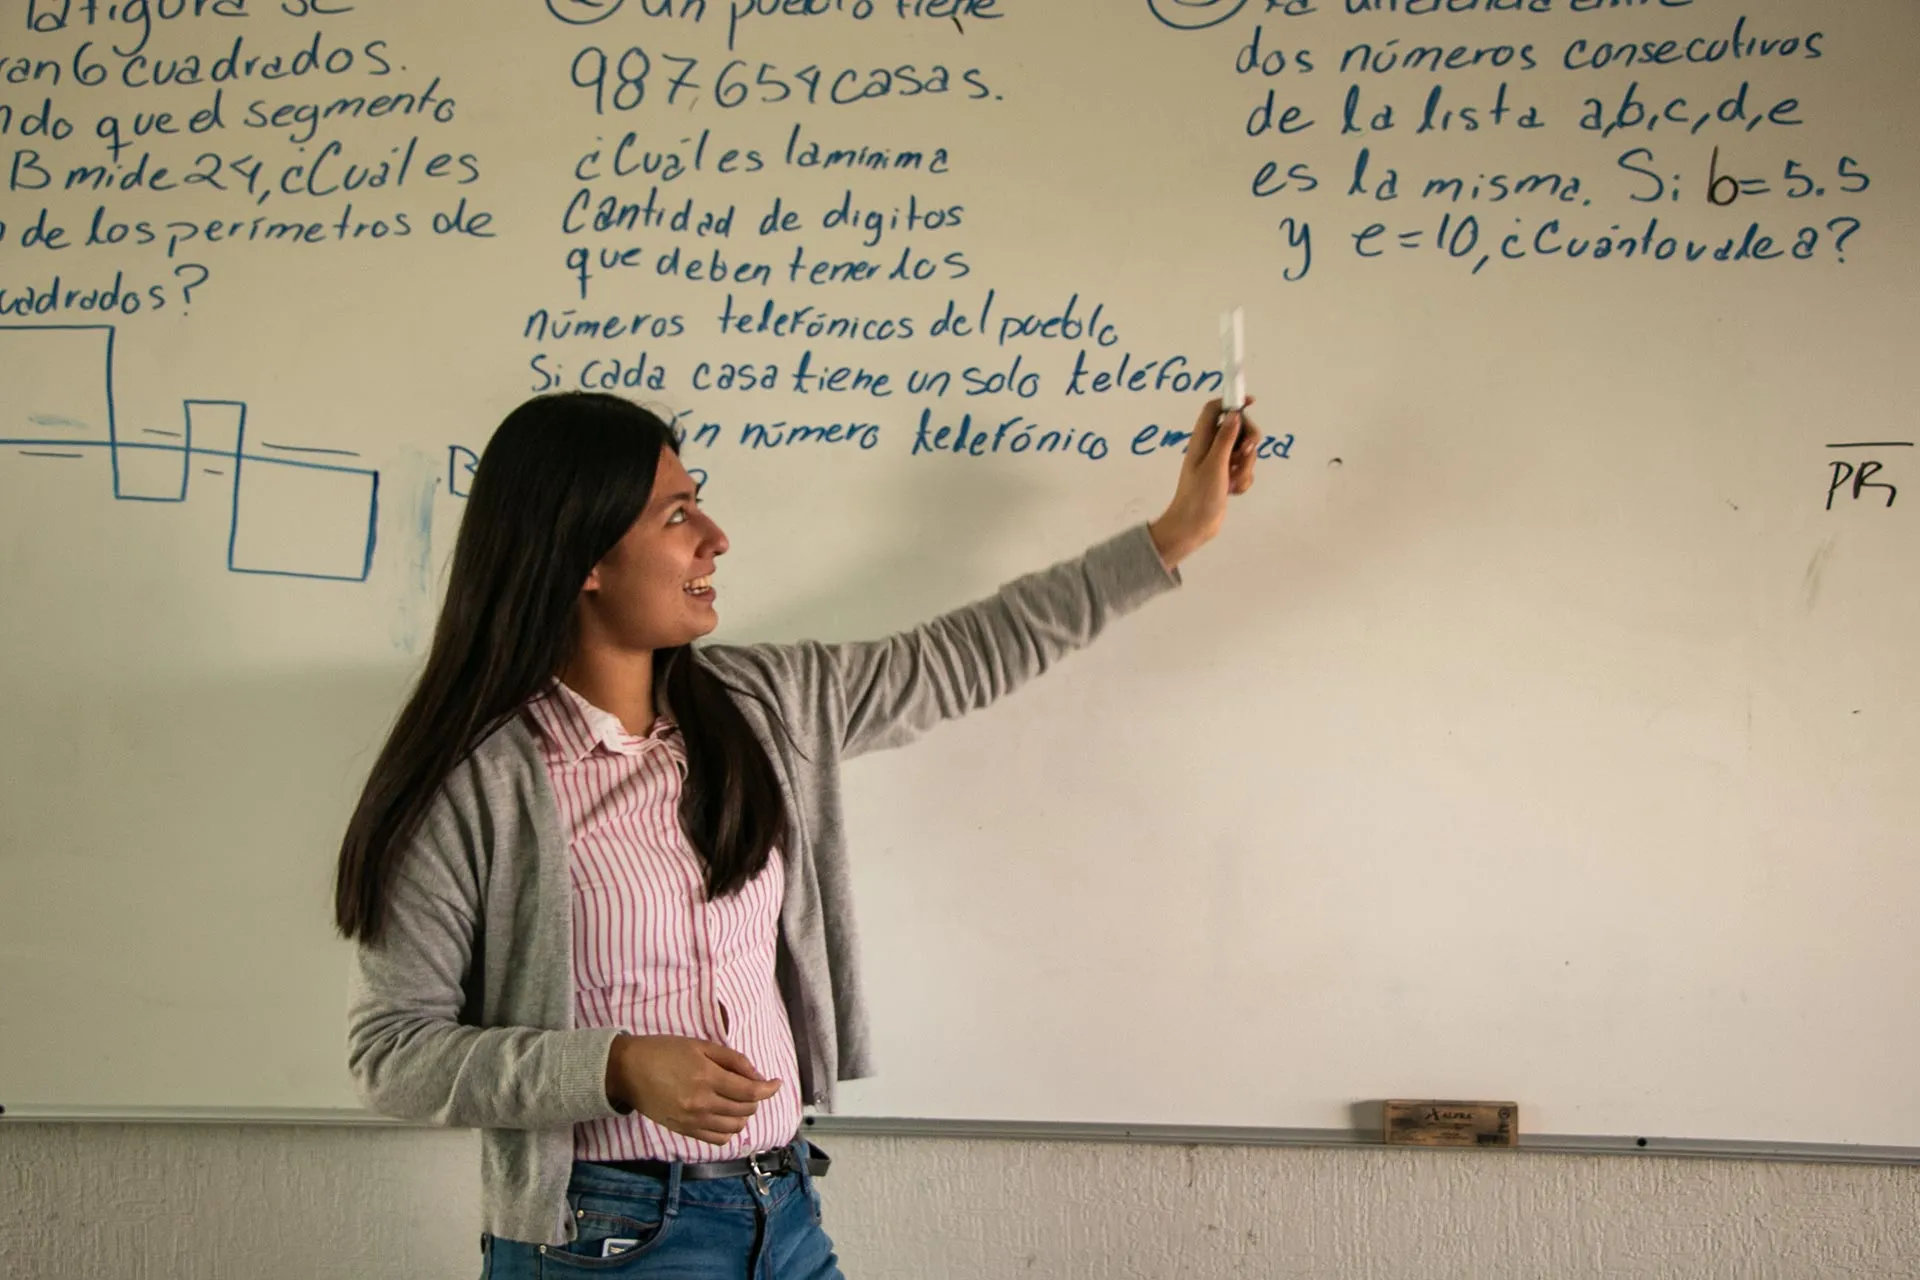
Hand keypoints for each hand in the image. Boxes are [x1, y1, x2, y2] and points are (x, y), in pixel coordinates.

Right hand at [604, 1034, 781, 1145]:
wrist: (627, 1070)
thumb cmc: (664, 1051)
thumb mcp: (700, 1045)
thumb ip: (732, 1060)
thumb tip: (757, 1076)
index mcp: (707, 1078)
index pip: (750, 1091)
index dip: (769, 1088)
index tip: (776, 1083)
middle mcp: (702, 1103)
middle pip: (745, 1110)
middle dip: (755, 1098)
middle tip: (751, 1085)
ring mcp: (692, 1120)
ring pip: (734, 1127)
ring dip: (743, 1114)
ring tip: (738, 1101)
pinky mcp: (683, 1131)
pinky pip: (717, 1139)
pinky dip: (728, 1129)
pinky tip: (725, 1116)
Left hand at [1148, 396, 1259, 569]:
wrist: (1194, 527)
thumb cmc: (1199, 496)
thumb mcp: (1214, 465)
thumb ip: (1225, 439)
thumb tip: (1234, 414)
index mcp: (1202, 440)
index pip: (1215, 409)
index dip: (1231, 402)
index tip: (1251, 403)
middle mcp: (1211, 448)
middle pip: (1238, 429)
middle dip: (1247, 443)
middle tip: (1244, 455)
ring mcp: (1220, 463)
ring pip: (1245, 452)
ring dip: (1245, 467)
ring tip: (1232, 482)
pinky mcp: (1227, 477)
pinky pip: (1245, 470)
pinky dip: (1243, 480)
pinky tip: (1232, 491)